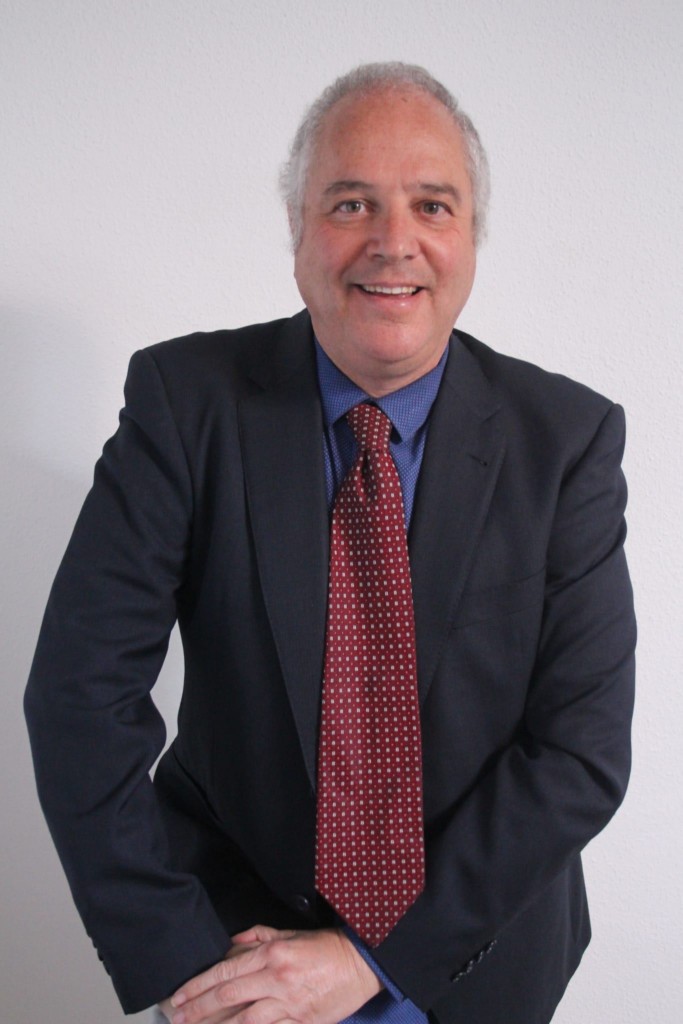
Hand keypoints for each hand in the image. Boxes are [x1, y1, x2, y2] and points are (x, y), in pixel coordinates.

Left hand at [168, 925, 382, 1023]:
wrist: (360, 964)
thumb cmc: (325, 947)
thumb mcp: (291, 933)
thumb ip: (259, 937)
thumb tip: (232, 944)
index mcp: (273, 954)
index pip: (226, 971)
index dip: (199, 985)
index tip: (179, 996)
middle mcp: (277, 979)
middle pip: (229, 997)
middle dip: (199, 1008)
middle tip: (177, 1018)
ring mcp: (289, 1004)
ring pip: (244, 1021)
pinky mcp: (301, 1023)